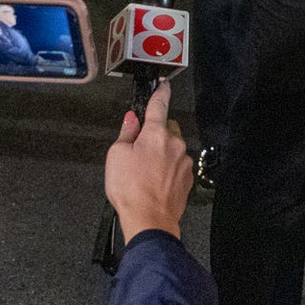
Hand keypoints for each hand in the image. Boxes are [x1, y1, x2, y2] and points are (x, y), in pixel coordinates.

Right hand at [104, 83, 193, 242]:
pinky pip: (177, 165)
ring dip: (161, 153)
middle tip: (138, 150)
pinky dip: (167, 169)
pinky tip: (154, 181)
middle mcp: (174, 144)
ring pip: (173, 148)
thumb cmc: (131, 190)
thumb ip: (126, 134)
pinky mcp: (187, 177)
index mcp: (156, 134)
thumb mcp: (116, 156)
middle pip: (167, 128)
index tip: (163, 86)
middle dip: (155, 134)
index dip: (160, 93)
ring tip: (144, 172)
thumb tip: (132, 121)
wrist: (149, 219)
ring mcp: (183, 161)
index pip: (159, 105)